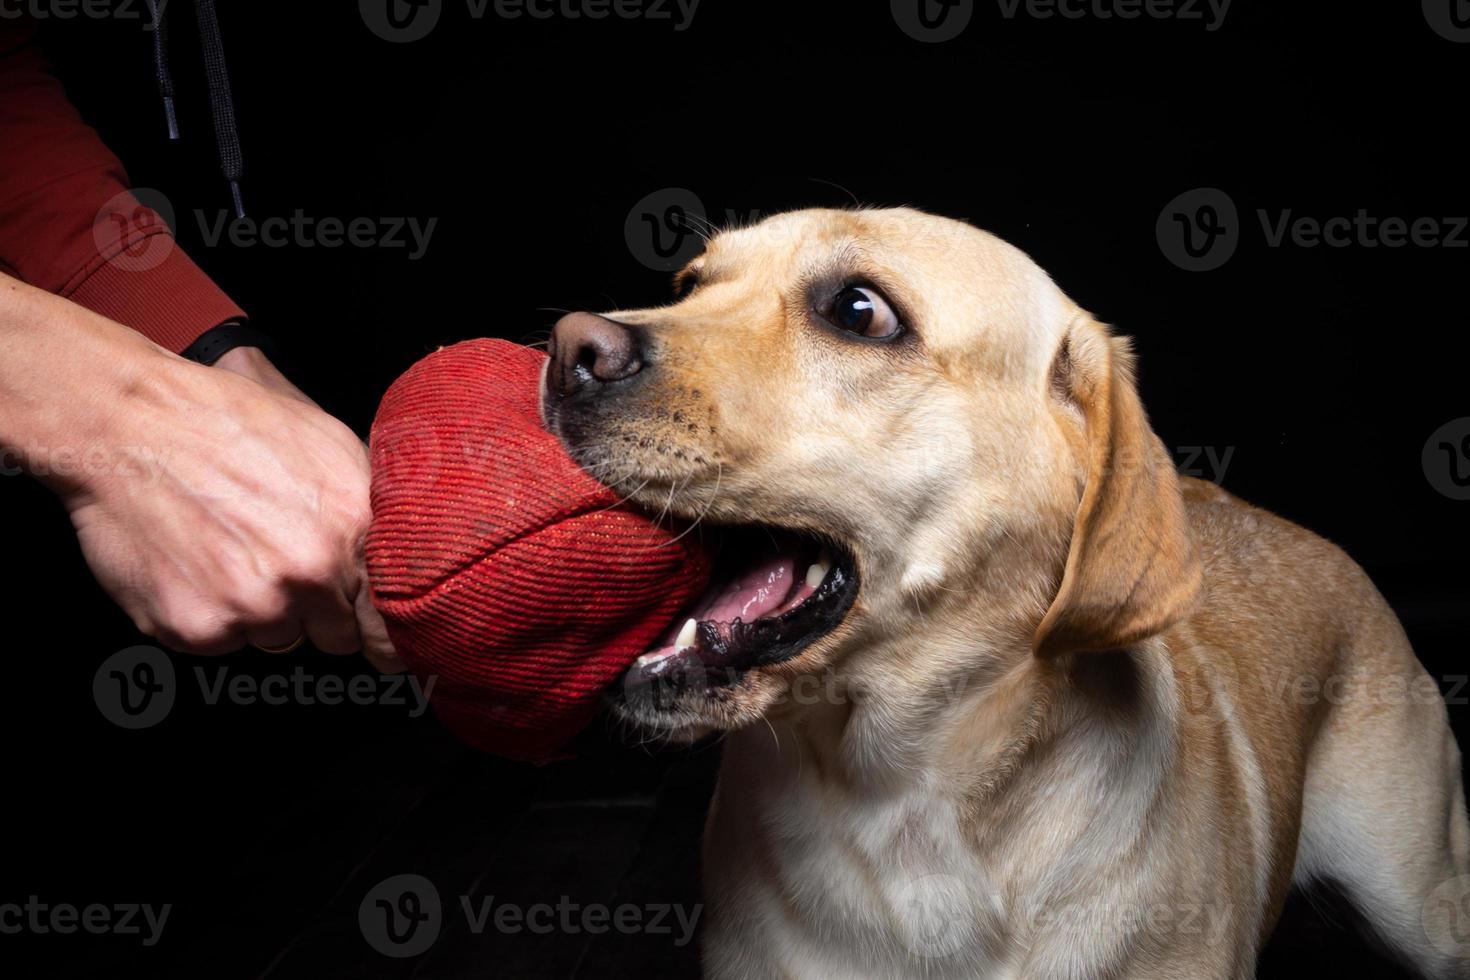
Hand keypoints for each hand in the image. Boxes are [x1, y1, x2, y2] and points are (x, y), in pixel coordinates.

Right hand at [210, 345, 402, 671]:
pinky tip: (192, 564)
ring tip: (226, 550)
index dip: (378, 629)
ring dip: (258, 612)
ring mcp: (253, 605)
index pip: (390, 621)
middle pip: (335, 636)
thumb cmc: (226, 422)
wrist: (128, 424)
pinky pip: (219, 643)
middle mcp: (311, 574)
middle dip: (314, 611)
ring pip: (275, 638)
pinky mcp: (198, 628)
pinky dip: (205, 615)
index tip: (373, 637)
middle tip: (275, 563)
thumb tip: (394, 552)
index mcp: (353, 527)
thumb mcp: (326, 442)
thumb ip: (367, 506)